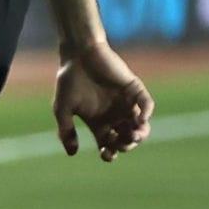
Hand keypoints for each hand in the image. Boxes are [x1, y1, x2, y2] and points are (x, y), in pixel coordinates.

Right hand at [54, 43, 153, 160]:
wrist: (78, 55)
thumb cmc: (69, 80)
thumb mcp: (62, 108)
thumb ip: (66, 130)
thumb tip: (72, 153)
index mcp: (99, 122)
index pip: (109, 144)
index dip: (110, 153)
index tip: (106, 154)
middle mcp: (115, 116)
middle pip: (126, 139)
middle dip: (125, 145)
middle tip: (119, 142)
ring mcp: (127, 103)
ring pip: (141, 126)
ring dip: (140, 134)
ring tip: (134, 135)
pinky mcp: (134, 90)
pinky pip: (147, 105)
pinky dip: (146, 114)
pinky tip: (139, 120)